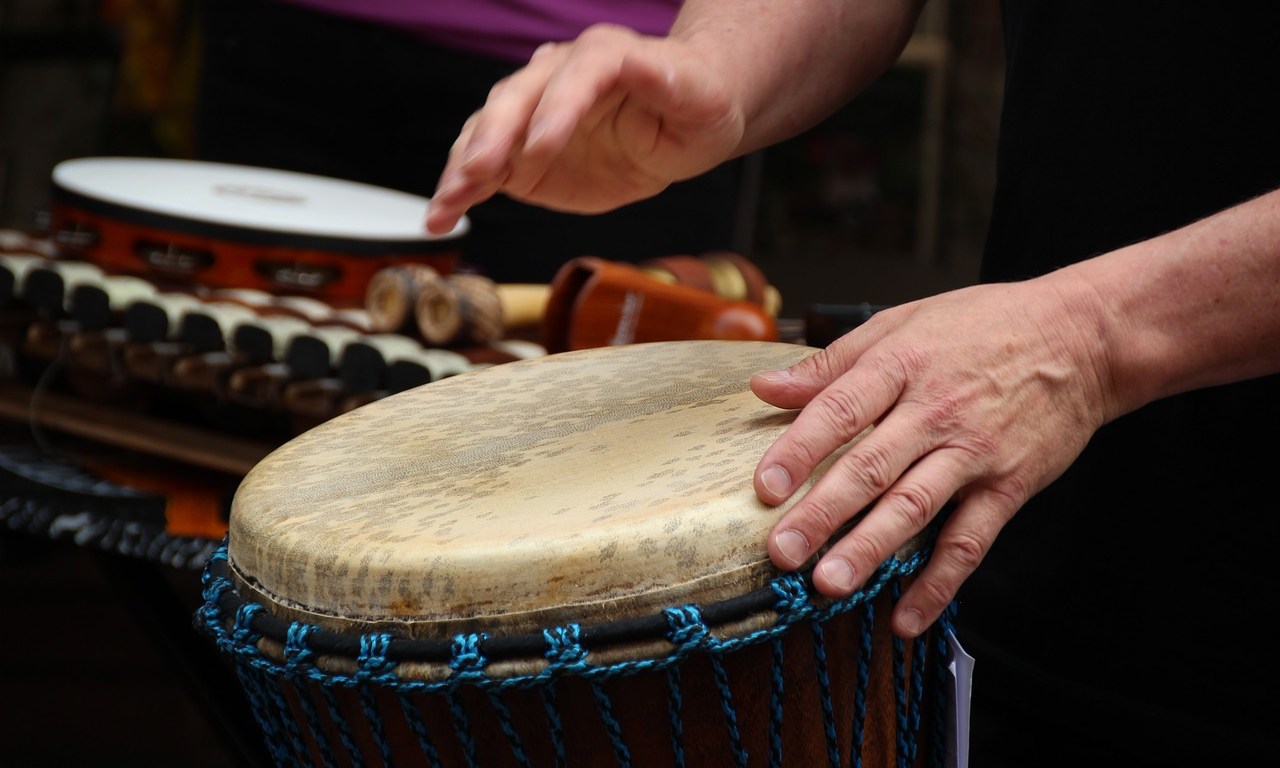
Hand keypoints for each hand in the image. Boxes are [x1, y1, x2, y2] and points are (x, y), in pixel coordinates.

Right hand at [424, 24, 745, 234]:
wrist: (677, 125)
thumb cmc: (694, 105)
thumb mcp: (696, 96)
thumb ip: (668, 81)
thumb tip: (647, 64)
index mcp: (604, 56)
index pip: (576, 75)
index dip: (556, 109)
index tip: (542, 148)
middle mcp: (556, 77)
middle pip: (515, 99)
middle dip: (493, 137)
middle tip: (479, 172)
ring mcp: (532, 116)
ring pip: (487, 132)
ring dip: (462, 169)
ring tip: (444, 204)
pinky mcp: (520, 155)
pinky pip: (483, 171)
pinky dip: (459, 193)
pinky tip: (439, 217)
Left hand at [751, 275, 1112, 637]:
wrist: (1082, 337)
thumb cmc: (983, 326)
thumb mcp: (901, 323)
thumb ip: (830, 364)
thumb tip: (764, 386)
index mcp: (901, 365)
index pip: (840, 410)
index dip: (799, 450)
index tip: (765, 488)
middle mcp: (935, 411)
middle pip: (871, 467)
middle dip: (822, 513)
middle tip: (783, 553)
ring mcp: (974, 452)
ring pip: (915, 507)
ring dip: (871, 549)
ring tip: (831, 583)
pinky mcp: (1008, 485)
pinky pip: (970, 541)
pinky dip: (939, 582)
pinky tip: (907, 617)